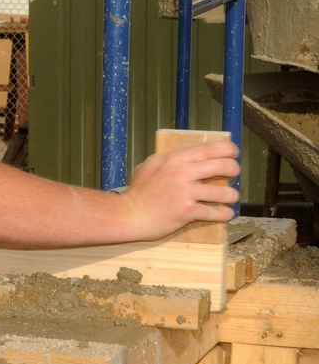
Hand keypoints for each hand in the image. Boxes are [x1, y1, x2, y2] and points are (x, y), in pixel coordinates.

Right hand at [120, 140, 240, 239]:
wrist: (130, 214)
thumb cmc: (137, 192)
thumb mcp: (149, 166)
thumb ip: (168, 160)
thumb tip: (184, 157)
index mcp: (174, 158)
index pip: (210, 149)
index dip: (229, 150)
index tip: (233, 154)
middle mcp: (182, 172)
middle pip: (223, 166)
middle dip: (234, 170)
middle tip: (234, 174)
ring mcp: (185, 192)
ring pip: (224, 192)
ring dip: (231, 195)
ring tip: (230, 197)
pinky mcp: (187, 211)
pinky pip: (215, 212)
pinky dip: (224, 214)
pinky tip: (225, 214)